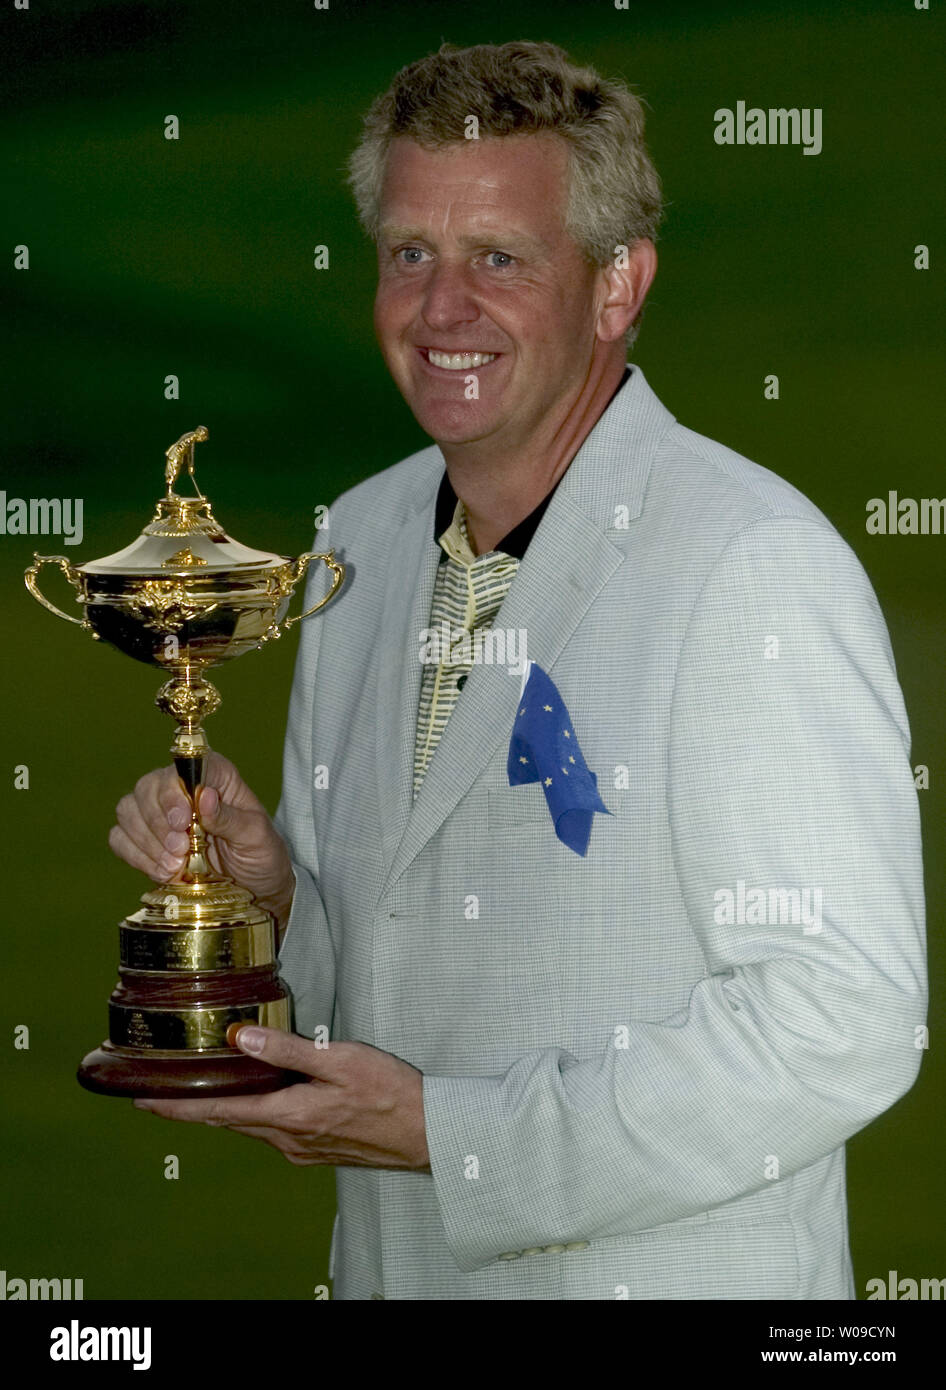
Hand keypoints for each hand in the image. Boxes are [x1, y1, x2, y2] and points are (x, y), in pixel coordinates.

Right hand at [108, 752, 295, 930]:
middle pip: (147, 787)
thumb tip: (206, 798)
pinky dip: (134, 855)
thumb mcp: (257, 838)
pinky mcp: (145, 840)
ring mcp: (160, 813)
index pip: (182, 766)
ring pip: (128, 810)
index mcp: (214, 776)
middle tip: (180, 851)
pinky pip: (119, 838)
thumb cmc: (261, 855)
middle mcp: (183, 788)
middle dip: (158, 823)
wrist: (255, 890)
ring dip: (146, 842)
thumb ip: (231, 819)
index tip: (182, 822)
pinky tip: (160, 871)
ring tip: (174, 866)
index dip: (174, 792)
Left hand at [134, 1027, 430, 1171]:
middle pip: (227, 1120)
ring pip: (250, 1125)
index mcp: (287, 1116)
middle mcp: (287, 1139)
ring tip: (200, 1091)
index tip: (142, 1100)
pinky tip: (258, 1098)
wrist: (429, 1134)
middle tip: (158, 1092)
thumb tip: (239, 1038)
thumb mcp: (341, 1060)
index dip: (177, 1106)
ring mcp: (302, 1147)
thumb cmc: (390, 1094)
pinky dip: (253, 1113)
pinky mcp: (317, 1147)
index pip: (218, 1111)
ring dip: (222, 1110)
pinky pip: (272, 1129)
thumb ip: (288, 1050)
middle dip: (192, 1107)